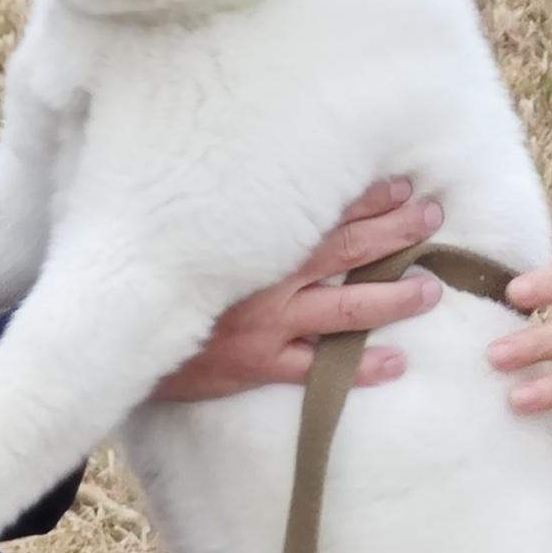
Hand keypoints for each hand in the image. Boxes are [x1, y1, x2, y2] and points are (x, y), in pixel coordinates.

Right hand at [150, 180, 444, 403]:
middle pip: (344, 250)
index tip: (401, 183)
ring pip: (342, 310)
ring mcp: (267, 325)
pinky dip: (357, 367)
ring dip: (390, 299)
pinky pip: (316, 369)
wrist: (120, 333)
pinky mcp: (259, 364)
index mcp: (255, 242)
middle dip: (392, 232)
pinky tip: (395, 363)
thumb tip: (273, 188)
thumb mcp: (191, 235)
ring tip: (429, 290)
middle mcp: (267, 279)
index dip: (365, 197)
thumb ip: (232, 217)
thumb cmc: (159, 276)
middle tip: (431, 217)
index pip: (320, 212)